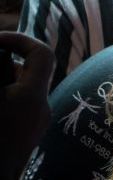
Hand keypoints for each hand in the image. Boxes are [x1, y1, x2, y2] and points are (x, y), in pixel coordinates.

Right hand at [0, 32, 53, 179]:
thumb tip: (1, 56)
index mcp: (32, 96)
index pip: (40, 53)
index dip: (18, 40)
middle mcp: (39, 109)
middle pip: (24, 72)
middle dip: (0, 65)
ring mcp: (32, 126)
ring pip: (16, 92)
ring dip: (1, 84)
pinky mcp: (22, 139)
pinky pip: (12, 110)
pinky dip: (2, 102)